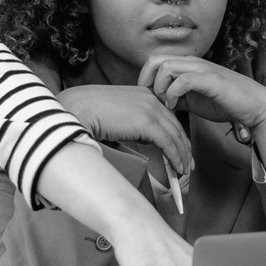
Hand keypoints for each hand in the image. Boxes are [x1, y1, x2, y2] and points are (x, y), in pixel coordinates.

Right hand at [60, 84, 191, 179]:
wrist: (77, 108)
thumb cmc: (89, 112)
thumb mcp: (117, 113)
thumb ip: (133, 122)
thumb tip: (143, 139)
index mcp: (144, 93)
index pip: (168, 117)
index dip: (177, 135)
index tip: (181, 150)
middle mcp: (151, 98)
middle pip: (176, 126)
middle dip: (184, 147)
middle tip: (188, 164)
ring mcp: (150, 109)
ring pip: (176, 136)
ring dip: (182, 156)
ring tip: (183, 171)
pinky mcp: (147, 122)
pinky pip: (168, 143)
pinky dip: (175, 158)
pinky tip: (177, 168)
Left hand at [139, 54, 265, 174]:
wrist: (253, 105)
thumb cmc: (226, 102)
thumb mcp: (194, 100)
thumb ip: (178, 98)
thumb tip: (160, 104)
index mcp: (188, 66)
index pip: (155, 61)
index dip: (146, 79)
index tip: (149, 98)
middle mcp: (192, 63)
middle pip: (155, 60)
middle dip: (147, 80)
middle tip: (152, 99)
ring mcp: (202, 69)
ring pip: (166, 67)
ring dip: (160, 87)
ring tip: (166, 103)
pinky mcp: (210, 80)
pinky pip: (183, 80)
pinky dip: (174, 93)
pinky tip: (176, 106)